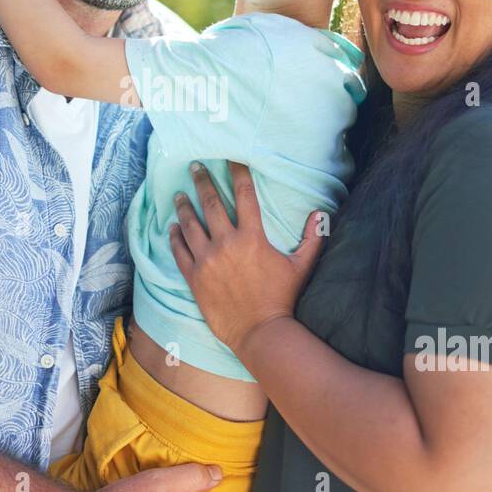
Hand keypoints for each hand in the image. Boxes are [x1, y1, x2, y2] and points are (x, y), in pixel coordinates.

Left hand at [168, 160, 324, 359]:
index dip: (236, 173)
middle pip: (210, 204)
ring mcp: (207, 260)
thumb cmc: (283, 299)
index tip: (230, 158)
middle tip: (195, 167)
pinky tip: (171, 228)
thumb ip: (312, 239)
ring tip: (178, 195)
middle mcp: (226, 243)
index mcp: (252, 237)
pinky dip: (174, 237)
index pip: (243, 195)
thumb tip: (321, 214)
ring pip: (190, 225)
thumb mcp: (301, 266)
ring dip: (183, 207)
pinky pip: (179, 252)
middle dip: (202, 182)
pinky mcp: (194, 277)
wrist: (261, 332)